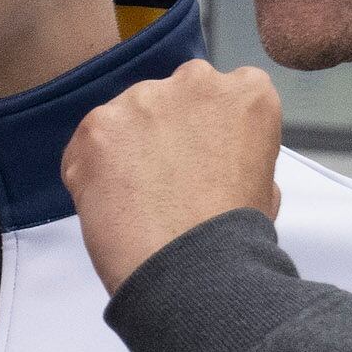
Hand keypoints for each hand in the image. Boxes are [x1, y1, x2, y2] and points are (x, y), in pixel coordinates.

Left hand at [62, 60, 284, 292]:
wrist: (193, 268)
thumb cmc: (232, 236)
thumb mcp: (265, 182)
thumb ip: (239, 148)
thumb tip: (216, 156)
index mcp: (247, 93)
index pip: (223, 88)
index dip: (205, 123)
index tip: (199, 151)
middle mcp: (195, 82)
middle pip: (169, 95)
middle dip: (163, 127)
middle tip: (163, 175)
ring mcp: (142, 100)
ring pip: (125, 115)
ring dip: (125, 145)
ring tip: (135, 195)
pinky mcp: (97, 126)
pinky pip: (86, 143)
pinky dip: (90, 168)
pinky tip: (110, 201)